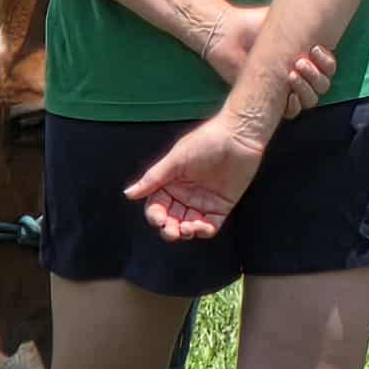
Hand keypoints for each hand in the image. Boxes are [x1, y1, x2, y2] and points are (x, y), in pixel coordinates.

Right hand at [123, 111, 270, 240]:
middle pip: (171, 220)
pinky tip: (202, 227)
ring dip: (186, 232)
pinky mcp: (221, 206)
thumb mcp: (176, 159)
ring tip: (188, 228)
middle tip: (172, 231)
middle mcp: (184, 195)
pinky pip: (210, 225)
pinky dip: (204, 231)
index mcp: (170, 183)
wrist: (239, 136)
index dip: (155, 216)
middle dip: (169, 229)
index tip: (158, 219)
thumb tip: (128, 193)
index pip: (157, 206)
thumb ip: (153, 178)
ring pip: (188, 226)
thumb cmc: (206, 141)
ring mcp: (203, 202)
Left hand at [202, 8, 336, 118]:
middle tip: (300, 62)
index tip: (315, 49)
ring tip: (290, 75)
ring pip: (310, 99)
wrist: (228, 35)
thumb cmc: (254, 24)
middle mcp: (299, 74)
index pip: (328, 67)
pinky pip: (291, 112)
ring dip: (306, 89)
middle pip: (322, 85)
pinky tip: (288, 94)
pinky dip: (293, 104)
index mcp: (306, 57)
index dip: (327, 62)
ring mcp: (285, 89)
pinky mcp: (270, 101)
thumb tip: (322, 16)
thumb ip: (305, 22)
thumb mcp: (285, 20)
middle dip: (316, 75)